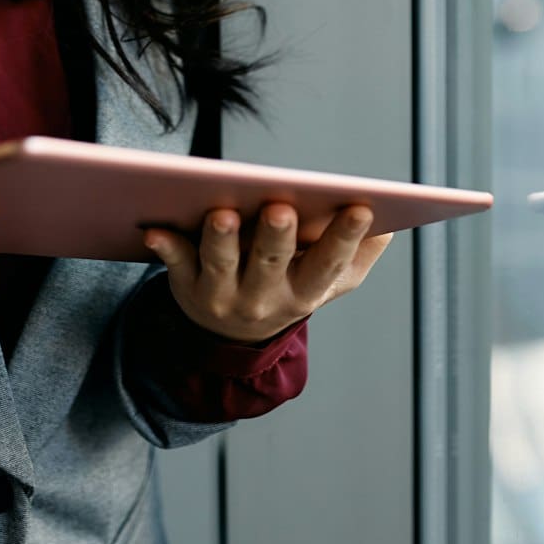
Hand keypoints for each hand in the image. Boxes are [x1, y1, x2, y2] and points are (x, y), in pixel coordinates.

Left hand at [144, 204, 392, 343]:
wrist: (231, 336)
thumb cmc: (289, 287)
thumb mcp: (329, 283)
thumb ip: (359, 255)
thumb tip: (390, 224)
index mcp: (306, 290)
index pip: (329, 264)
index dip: (346, 238)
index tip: (360, 207)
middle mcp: (264, 297)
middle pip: (271, 264)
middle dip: (277, 237)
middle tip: (280, 208)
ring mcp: (223, 294)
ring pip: (221, 265)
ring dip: (221, 240)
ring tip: (222, 214)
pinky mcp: (186, 285)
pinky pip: (175, 264)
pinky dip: (165, 248)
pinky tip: (153, 230)